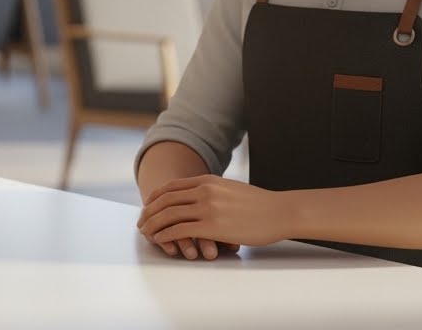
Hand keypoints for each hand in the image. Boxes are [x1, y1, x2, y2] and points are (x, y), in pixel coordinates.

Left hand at [138, 175, 289, 259]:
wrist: (280, 212)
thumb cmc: (260, 205)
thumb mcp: (232, 189)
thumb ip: (214, 191)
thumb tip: (203, 196)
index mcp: (208, 181)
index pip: (172, 187)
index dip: (156, 197)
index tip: (147, 206)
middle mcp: (204, 191)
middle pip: (165, 200)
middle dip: (149, 212)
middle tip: (141, 222)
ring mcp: (207, 208)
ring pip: (168, 215)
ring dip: (153, 224)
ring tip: (145, 233)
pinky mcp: (211, 226)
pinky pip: (179, 230)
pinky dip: (165, 235)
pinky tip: (159, 240)